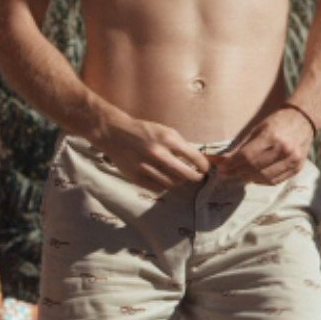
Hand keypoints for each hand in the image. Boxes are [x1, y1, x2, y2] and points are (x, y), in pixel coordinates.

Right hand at [94, 114, 212, 192]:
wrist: (115, 134)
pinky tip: (164, 179)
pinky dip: (164, 185)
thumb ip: (180, 145)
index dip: (203, 165)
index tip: (205, 169)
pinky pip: (158, 188)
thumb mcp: (165, 131)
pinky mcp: (137, 177)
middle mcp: (158, 153)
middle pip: (185, 175)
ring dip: (179, 181)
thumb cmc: (144, 131)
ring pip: (172, 183)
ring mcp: (146, 166)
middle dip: (195, 177)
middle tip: (197, 177)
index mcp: (168, 139)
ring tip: (179, 177)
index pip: (194, 157)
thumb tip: (199, 159)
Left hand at [216, 106, 316, 185]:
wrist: (303, 119)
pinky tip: (253, 178)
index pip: (247, 156)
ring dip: (248, 179)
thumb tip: (223, 160)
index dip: (232, 164)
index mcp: (272, 136)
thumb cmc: (277, 121)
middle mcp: (284, 149)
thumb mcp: (258, 129)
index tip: (221, 168)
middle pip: (254, 168)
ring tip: (237, 176)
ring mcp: (293, 160)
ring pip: (265, 177)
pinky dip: (262, 181)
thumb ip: (242, 146)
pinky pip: (276, 181)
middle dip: (236, 173)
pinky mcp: (298, 168)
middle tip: (225, 175)